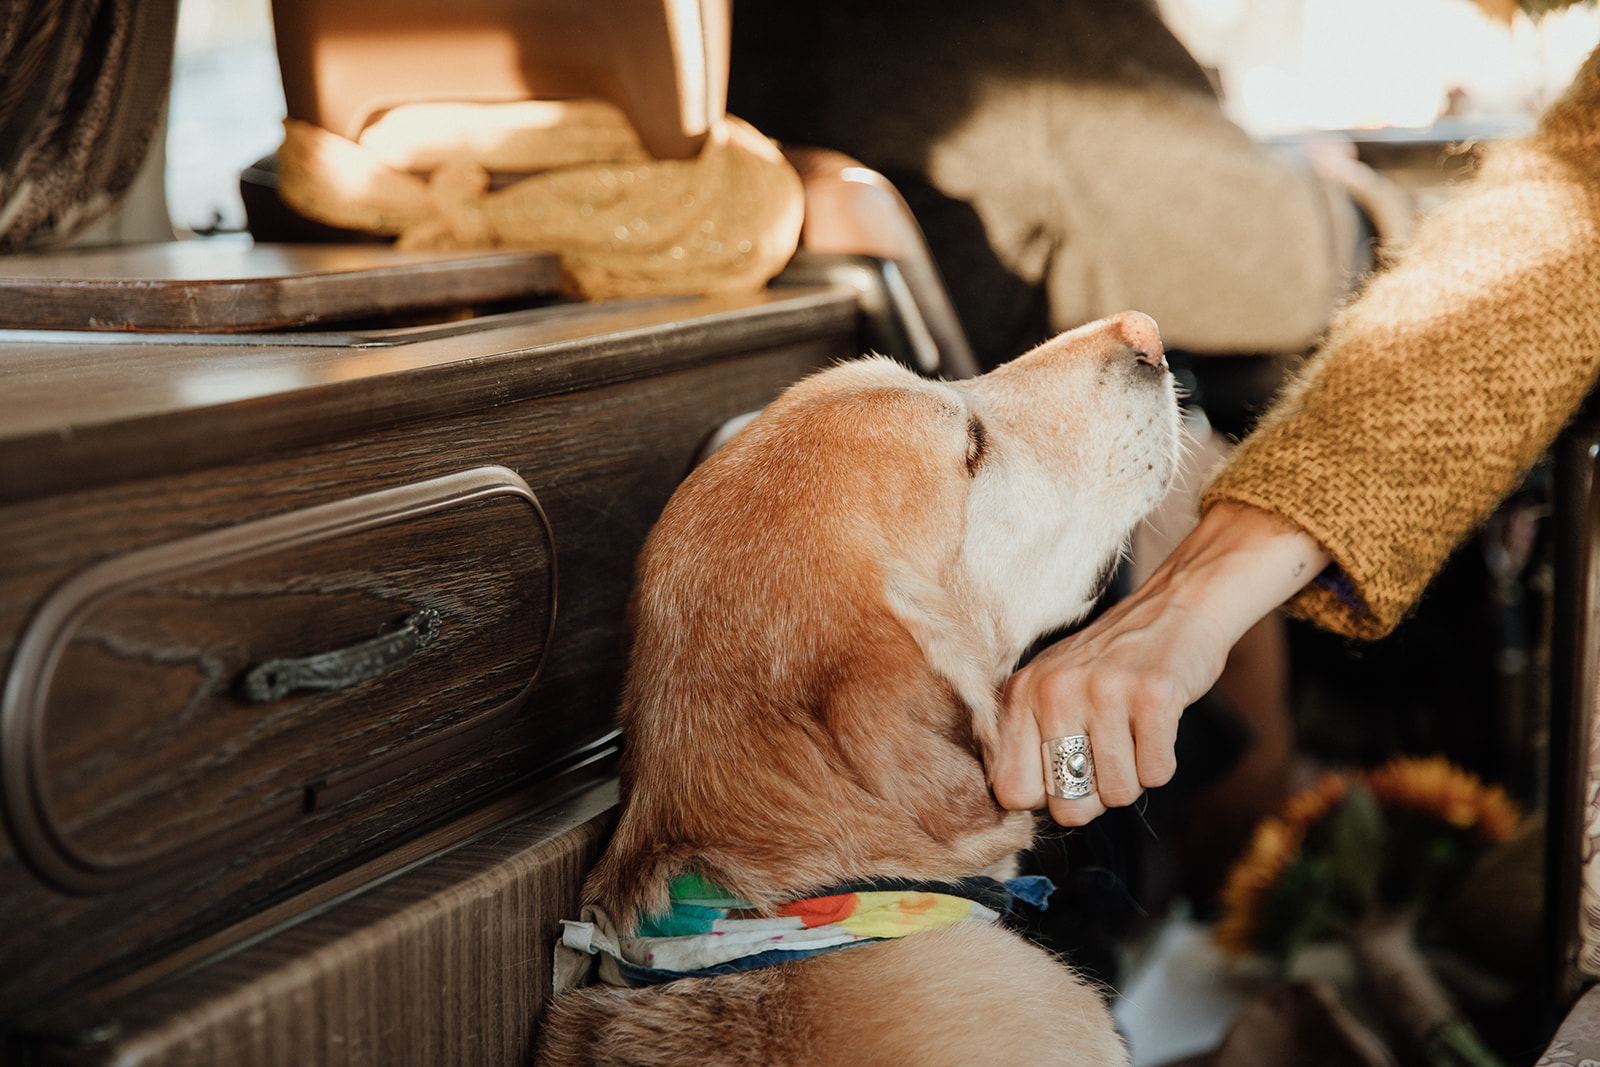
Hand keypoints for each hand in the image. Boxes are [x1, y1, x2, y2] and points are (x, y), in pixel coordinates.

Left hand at [989, 502, 1328, 824]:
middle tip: (1107, 762)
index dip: (1046, 798)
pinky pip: (1157, 774)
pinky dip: (1162, 763)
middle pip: (1067, 805)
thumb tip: (1033, 809)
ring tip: (1133, 734)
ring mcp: (1104, 691)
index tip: (1066, 778)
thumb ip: (1032, 742)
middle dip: (1094, 801)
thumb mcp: (1053, 688)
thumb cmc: (1110, 665)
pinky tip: (1157, 725)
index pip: (1012, 791)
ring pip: (1118, 793)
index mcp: (1022, 693)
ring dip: (1133, 777)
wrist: (1174, 609)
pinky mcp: (1153, 696)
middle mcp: (1054, 690)